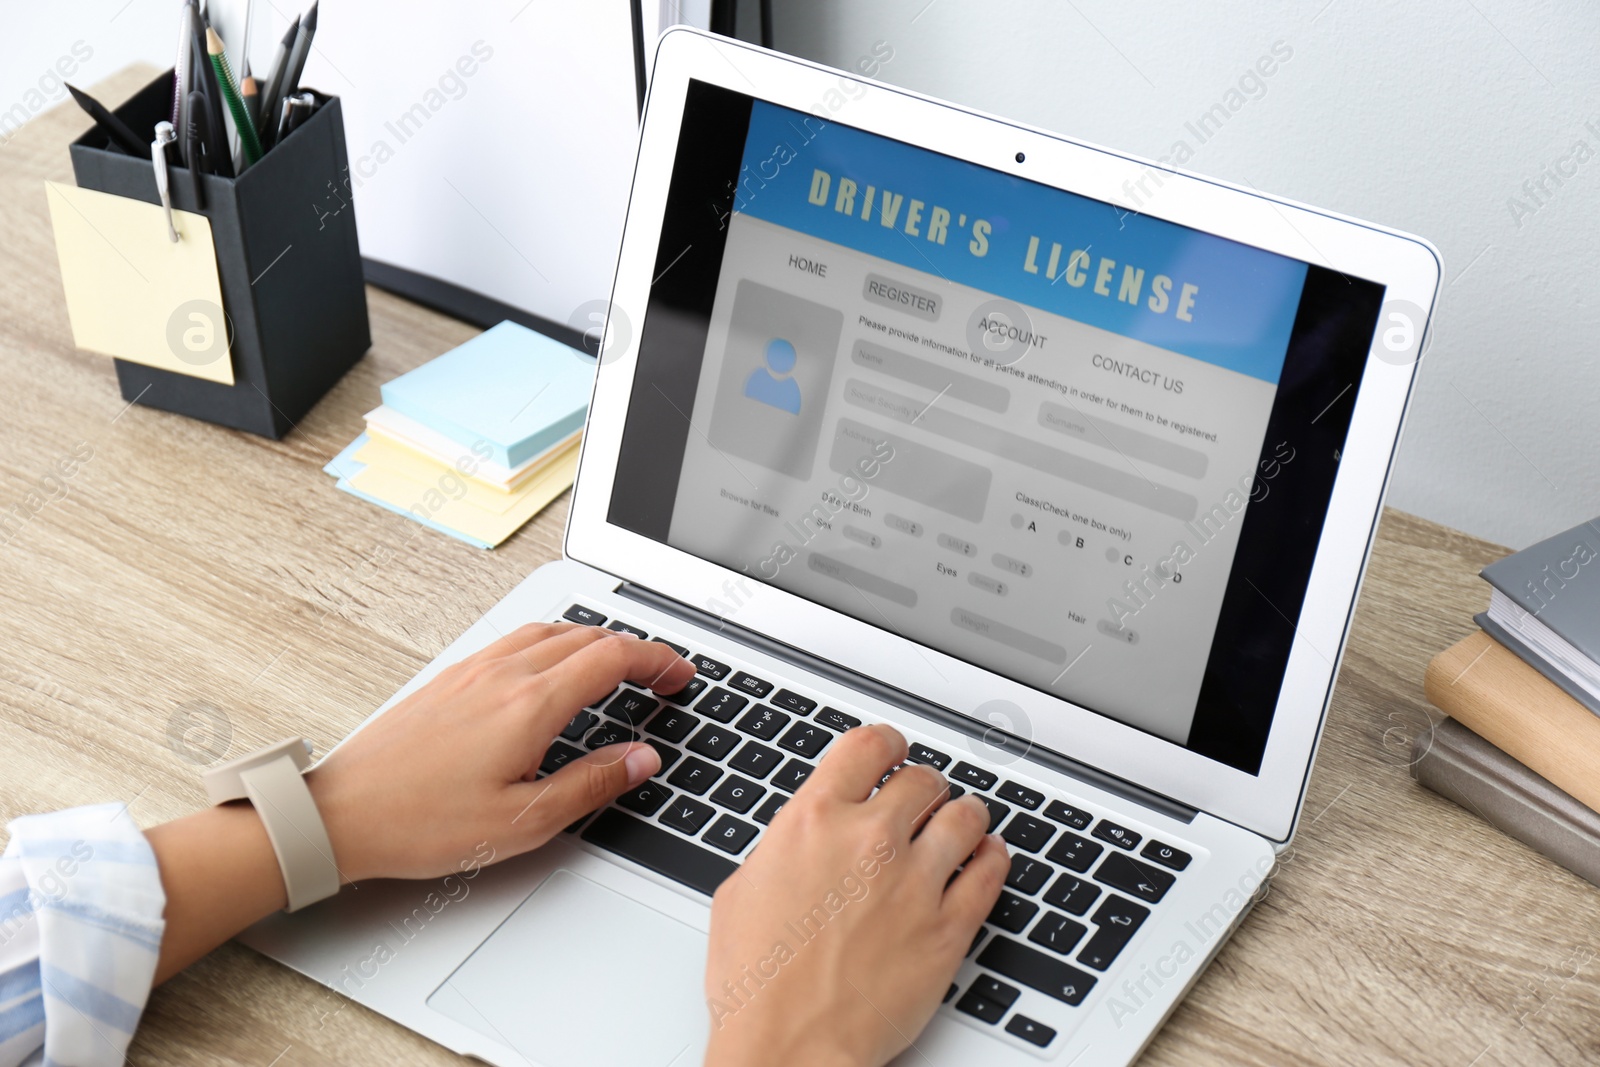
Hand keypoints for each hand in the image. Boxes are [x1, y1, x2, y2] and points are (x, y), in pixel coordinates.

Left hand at [305, 622, 694, 882]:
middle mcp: (503, 674)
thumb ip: (591, 784)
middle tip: (660, 674)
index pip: (612, 658)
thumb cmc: (421, 822)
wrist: (342, 812)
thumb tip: (640, 758)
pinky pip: (517, 640)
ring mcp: (473, 670)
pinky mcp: (450, 678)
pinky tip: (550, 668)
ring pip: (550, 631)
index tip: (678, 676)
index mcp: (530, 704)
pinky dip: (554, 642)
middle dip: (634, 648)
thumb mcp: (523, 821)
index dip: (656, 661)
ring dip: (594, 639)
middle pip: (587, 635)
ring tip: (616, 665)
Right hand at [702, 724, 1008, 1066]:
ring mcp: (915, 882)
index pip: (869, 745)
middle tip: (922, 800)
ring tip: (962, 824)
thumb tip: (801, 840)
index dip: (888, 743)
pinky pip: (989, 873)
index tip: (893, 751)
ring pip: (965, 817)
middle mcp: (870, 840)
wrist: (789, 1046)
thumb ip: (783, 848)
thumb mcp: (742, 890)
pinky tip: (986, 858)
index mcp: (814, 820)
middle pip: (922, 779)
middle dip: (923, 787)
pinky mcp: (948, 928)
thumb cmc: (758, 984)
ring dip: (964, 816)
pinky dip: (992, 858)